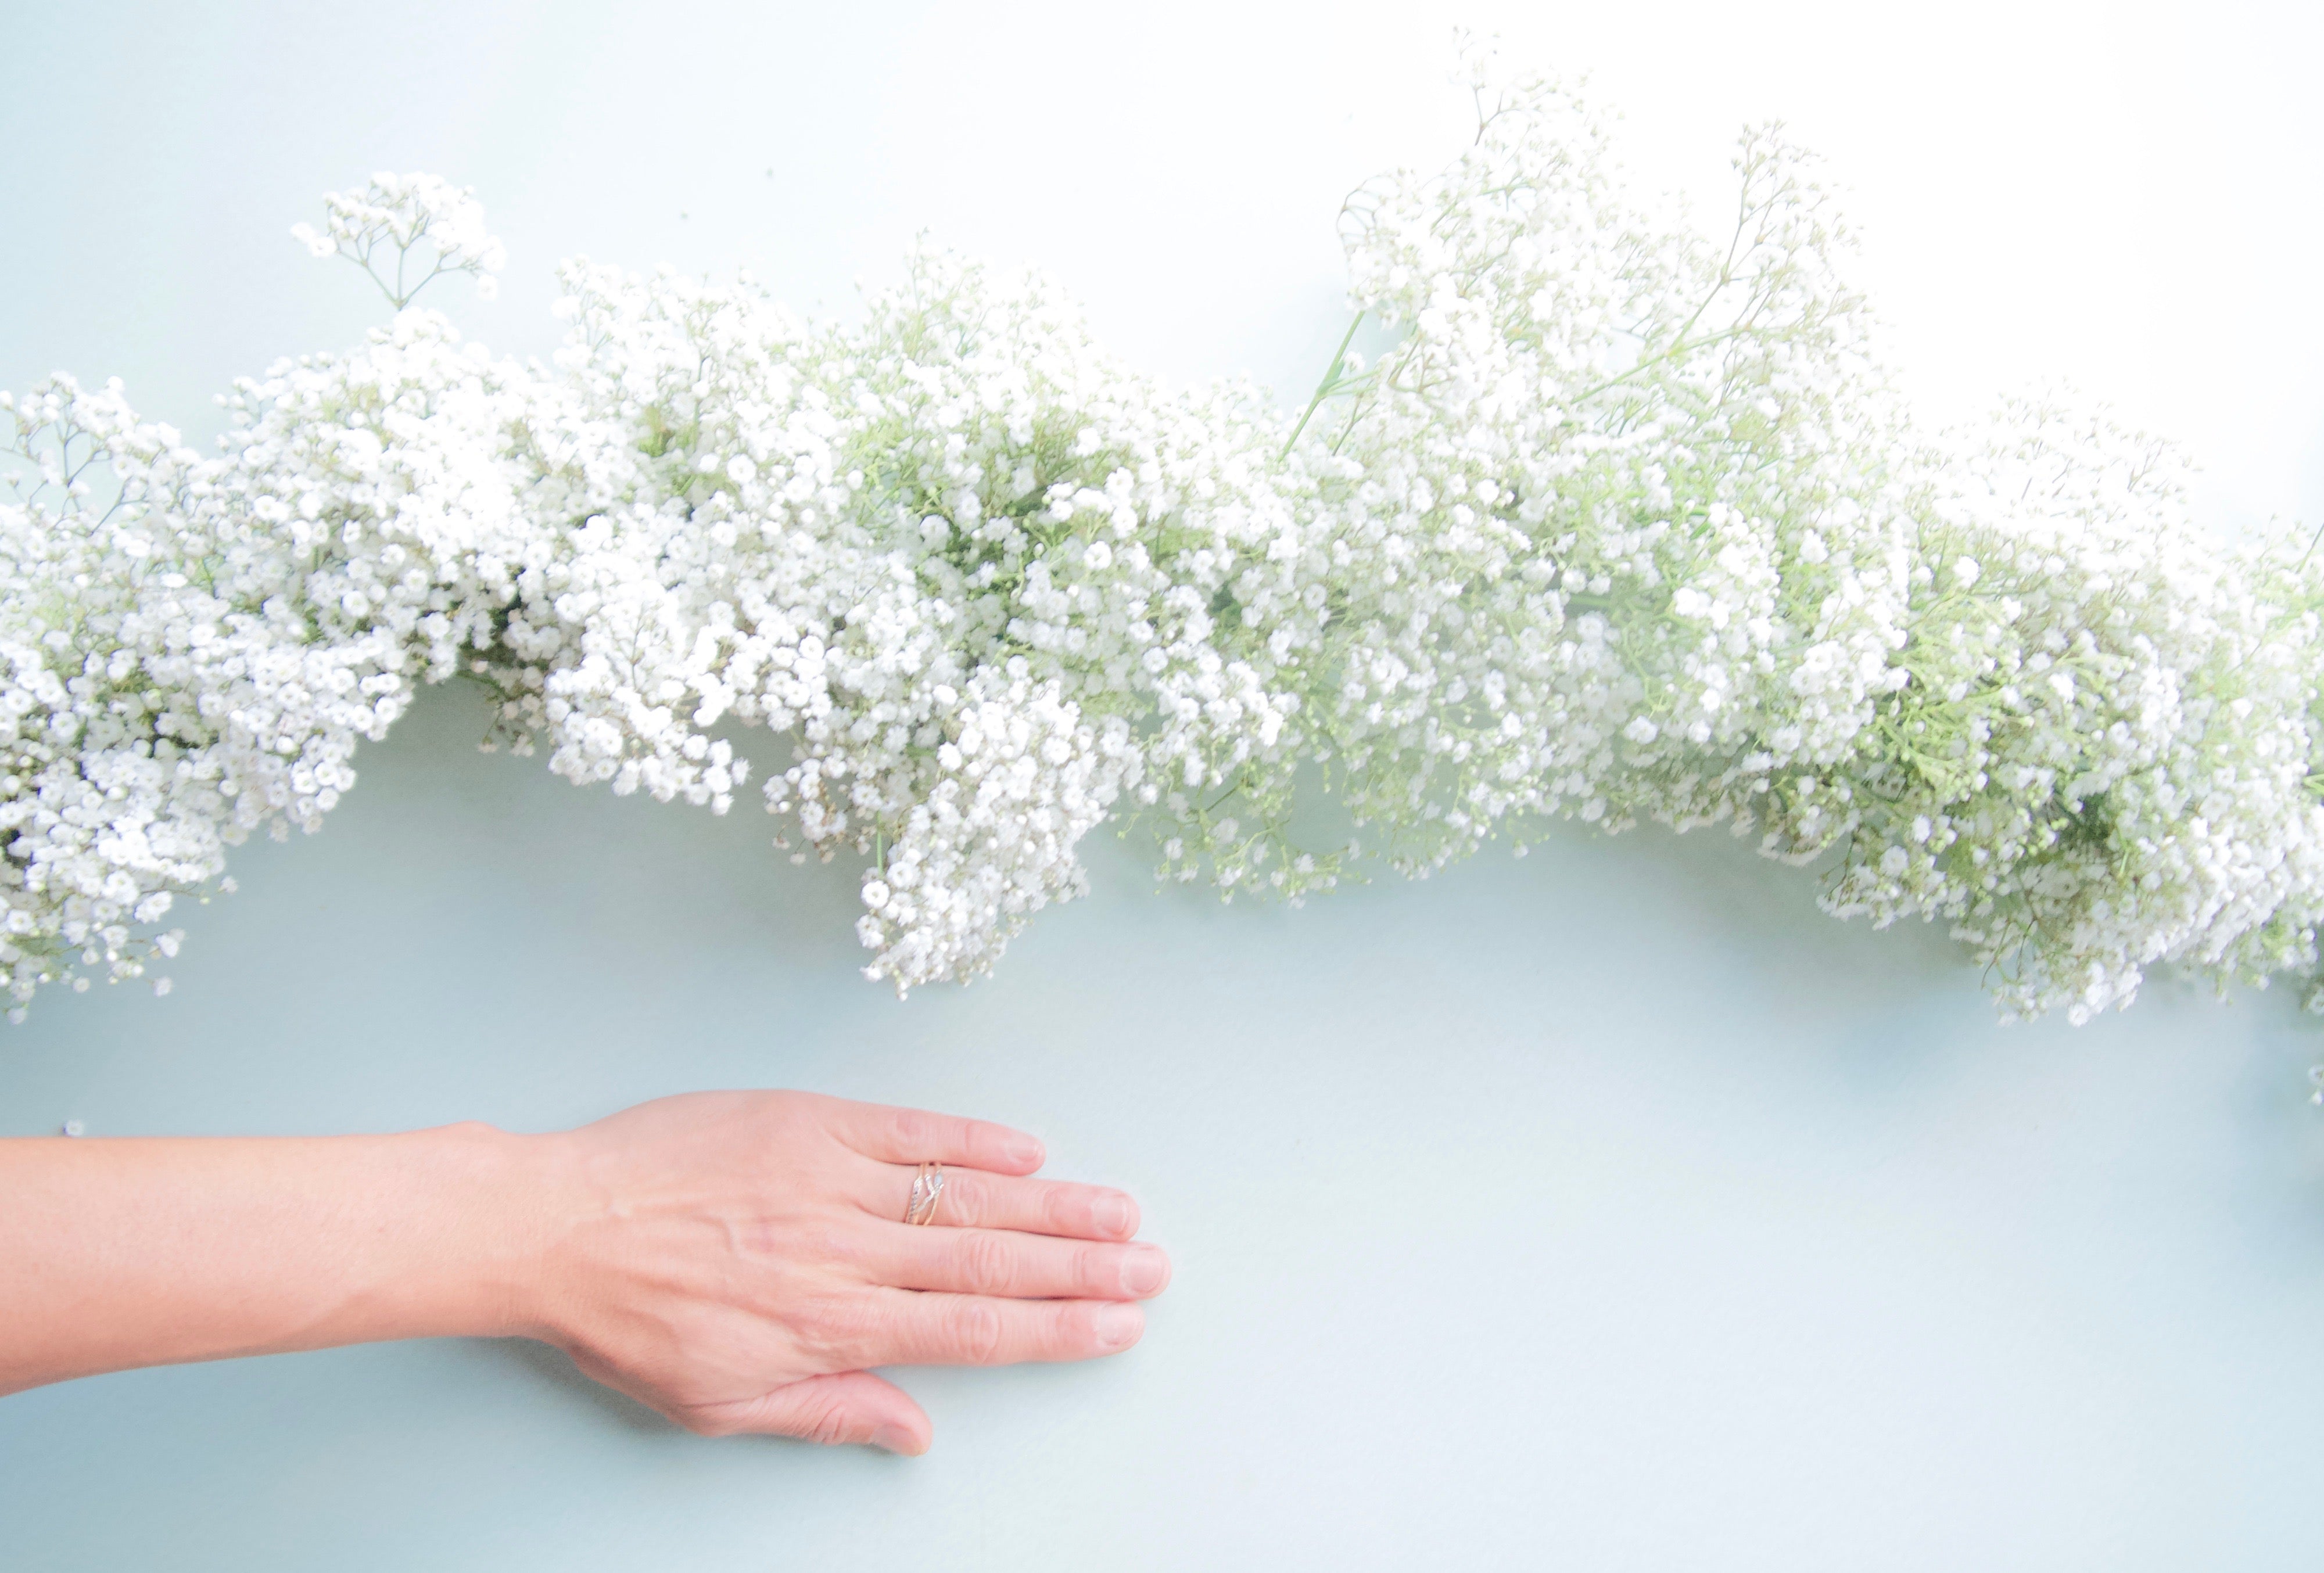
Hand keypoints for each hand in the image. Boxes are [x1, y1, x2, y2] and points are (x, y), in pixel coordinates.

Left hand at [524, 1091, 1168, 1453]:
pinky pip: (907, 1128)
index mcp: (829, 1326)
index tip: (1117, 1325)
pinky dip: (971, 1136)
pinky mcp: (804, 1120)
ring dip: (1051, 1202)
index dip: (1055, 1329)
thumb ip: (828, 1412)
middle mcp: (844, 1253)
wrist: (551, 1228)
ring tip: (1119, 1210)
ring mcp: (828, 1179)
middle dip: (1083, 1267)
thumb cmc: (626, 1322)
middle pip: (992, 1259)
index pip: (972, 1330)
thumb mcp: (718, 1403)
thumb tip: (916, 1431)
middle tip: (1152, 1265)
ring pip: (964, 1194)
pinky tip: (1027, 1146)